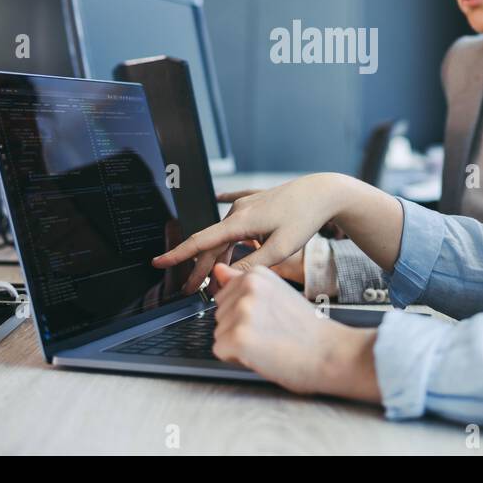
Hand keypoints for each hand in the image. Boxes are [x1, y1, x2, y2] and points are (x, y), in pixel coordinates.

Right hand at [159, 174, 348, 293]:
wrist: (323, 192)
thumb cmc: (305, 218)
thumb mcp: (281, 248)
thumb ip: (253, 265)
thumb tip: (229, 277)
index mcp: (240, 222)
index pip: (202, 242)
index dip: (179, 255)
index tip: (159, 263)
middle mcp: (238, 211)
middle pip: (212, 244)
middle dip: (200, 268)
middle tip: (190, 290)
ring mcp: (246, 204)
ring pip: (224, 234)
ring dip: (217, 254)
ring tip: (214, 276)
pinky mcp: (256, 200)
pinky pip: (234, 211)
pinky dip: (226, 218)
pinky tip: (217, 198)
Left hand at [210, 263, 379, 400]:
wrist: (331, 354)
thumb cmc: (309, 330)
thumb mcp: (277, 294)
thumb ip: (243, 283)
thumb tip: (218, 270)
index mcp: (257, 275)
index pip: (225, 296)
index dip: (244, 313)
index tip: (268, 317)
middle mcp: (247, 288)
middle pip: (219, 314)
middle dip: (238, 328)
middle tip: (270, 332)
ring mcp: (242, 312)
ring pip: (219, 333)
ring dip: (238, 344)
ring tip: (268, 343)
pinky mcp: (238, 337)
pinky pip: (221, 351)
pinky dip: (237, 359)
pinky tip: (262, 354)